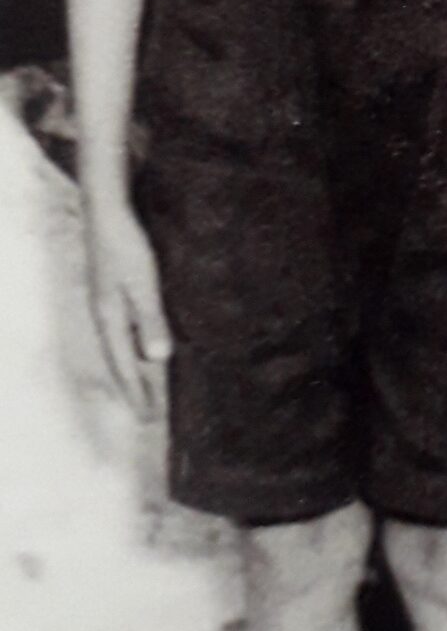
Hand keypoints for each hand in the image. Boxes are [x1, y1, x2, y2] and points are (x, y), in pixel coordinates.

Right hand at [84, 199, 170, 417]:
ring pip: (123, 346)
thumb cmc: (126, 246)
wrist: (108, 211)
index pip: (124, 366)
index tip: (147, 419)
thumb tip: (157, 359)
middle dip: (134, 388)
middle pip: (121, 360)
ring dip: (135, 369)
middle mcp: (105, 316)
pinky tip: (147, 345)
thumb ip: (150, 319)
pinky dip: (136, 345)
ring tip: (148, 389)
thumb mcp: (143, 283)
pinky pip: (127, 328)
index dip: (137, 392)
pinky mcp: (116, 290)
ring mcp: (108, 303)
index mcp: (109, 319)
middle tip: (147, 415)